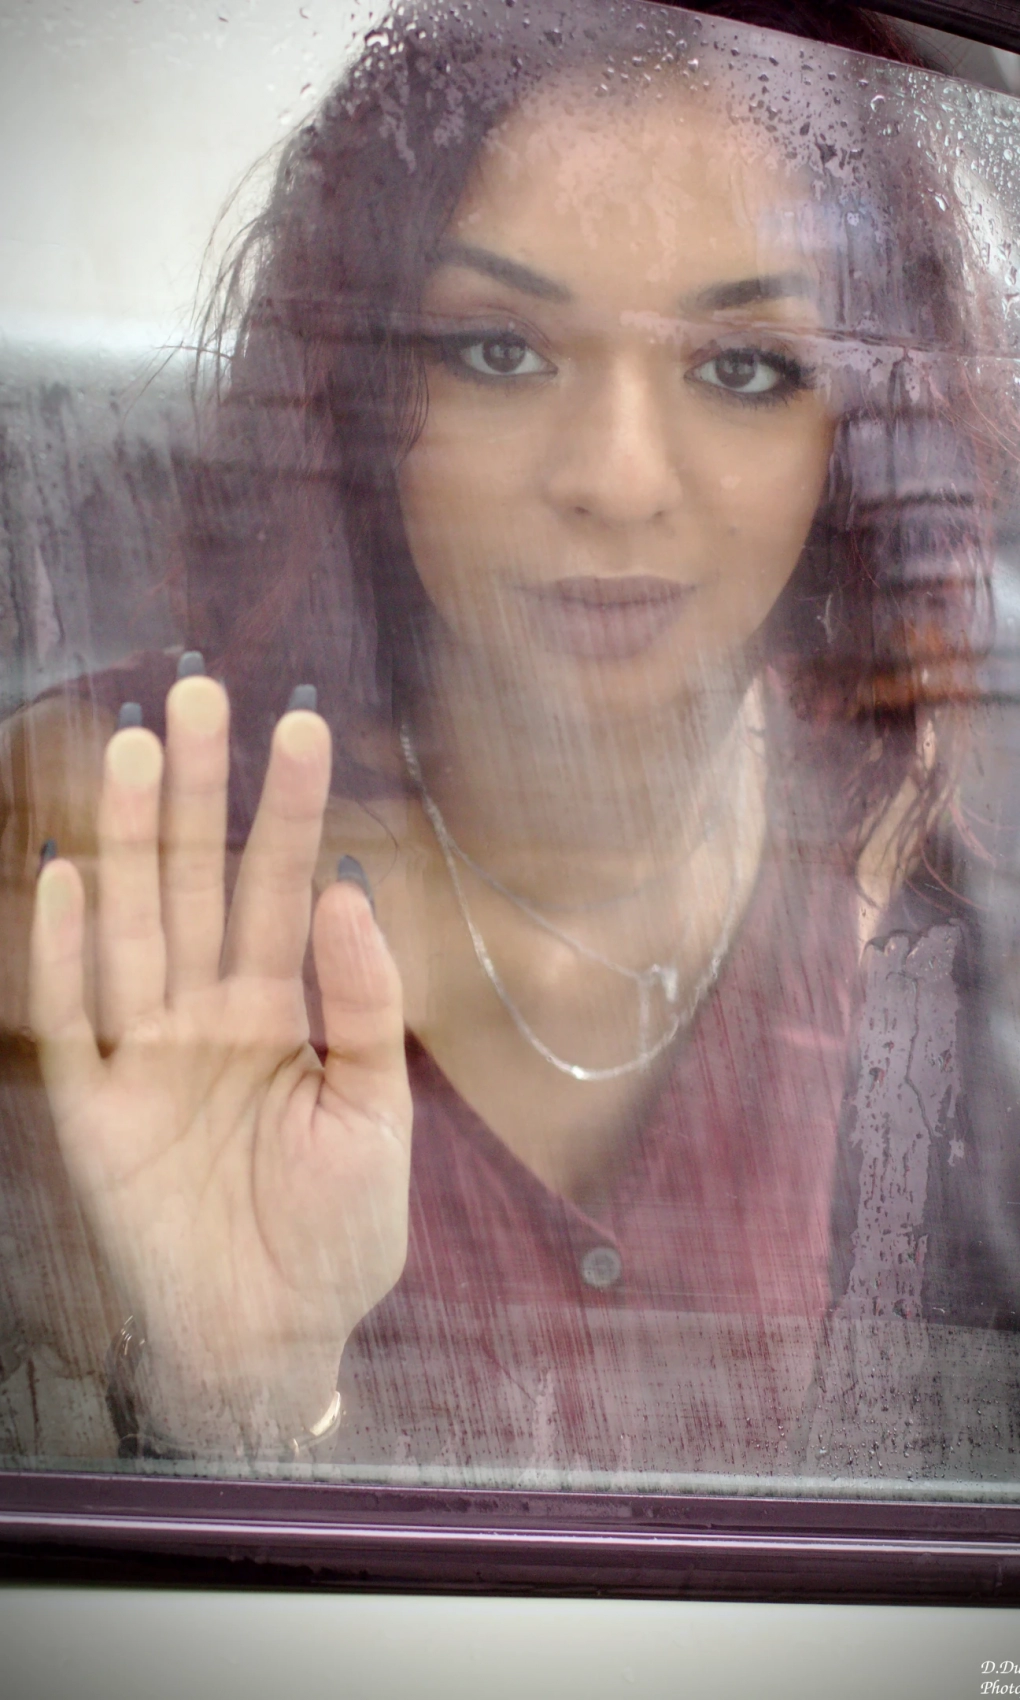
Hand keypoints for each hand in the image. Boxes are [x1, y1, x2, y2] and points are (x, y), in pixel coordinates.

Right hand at [29, 674, 411, 1452]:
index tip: (300, 726)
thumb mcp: (377, 1114)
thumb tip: (348, 892)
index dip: (287, 809)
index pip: (280, 886)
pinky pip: (72, 1021)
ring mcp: (147, 1056)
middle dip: (198, 792)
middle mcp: (207, 1015)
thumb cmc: (338, 1233)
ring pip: (133, 927)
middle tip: (200, 692)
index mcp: (279, 1010)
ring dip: (131, 843)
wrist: (276, 1339)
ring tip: (135, 751)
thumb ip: (364, 1005)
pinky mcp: (96, 1111)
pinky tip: (65, 877)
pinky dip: (63, 955)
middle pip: (197, 883)